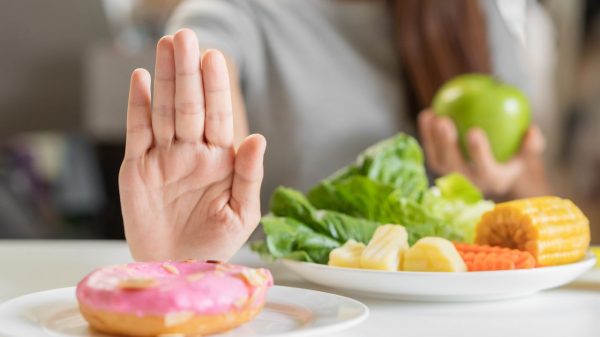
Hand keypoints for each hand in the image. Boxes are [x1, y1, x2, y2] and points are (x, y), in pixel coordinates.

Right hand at [119, 29, 265, 260]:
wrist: (177, 268)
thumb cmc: (214, 244)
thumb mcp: (241, 214)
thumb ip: (249, 175)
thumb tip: (258, 138)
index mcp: (220, 160)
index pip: (218, 116)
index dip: (215, 88)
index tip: (215, 59)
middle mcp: (191, 152)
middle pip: (189, 105)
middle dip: (188, 73)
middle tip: (186, 38)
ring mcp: (163, 158)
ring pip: (163, 111)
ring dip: (165, 79)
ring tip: (166, 46)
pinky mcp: (137, 168)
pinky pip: (137, 132)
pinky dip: (138, 106)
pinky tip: (142, 80)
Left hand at [418, 110, 548, 197]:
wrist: (493, 163)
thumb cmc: (513, 153)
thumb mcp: (527, 151)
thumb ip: (532, 143)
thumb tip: (531, 130)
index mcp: (493, 180)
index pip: (485, 168)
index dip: (478, 152)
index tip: (474, 130)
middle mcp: (470, 183)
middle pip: (454, 166)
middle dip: (447, 145)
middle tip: (444, 121)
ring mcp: (452, 177)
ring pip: (438, 159)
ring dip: (432, 138)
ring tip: (433, 115)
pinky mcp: (439, 168)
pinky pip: (430, 150)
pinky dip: (426, 133)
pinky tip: (427, 113)